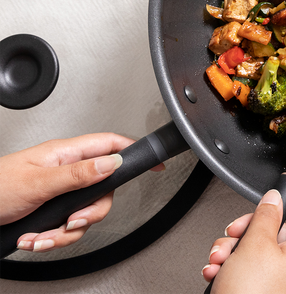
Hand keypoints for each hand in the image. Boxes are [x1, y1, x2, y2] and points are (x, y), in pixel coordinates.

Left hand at [0, 133, 140, 251]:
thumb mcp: (39, 182)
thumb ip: (80, 173)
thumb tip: (114, 162)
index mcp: (65, 154)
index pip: (110, 145)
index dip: (134, 152)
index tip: (154, 163)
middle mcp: (66, 172)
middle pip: (103, 190)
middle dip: (89, 214)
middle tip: (72, 221)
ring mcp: (59, 192)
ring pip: (85, 214)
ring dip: (62, 233)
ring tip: (39, 236)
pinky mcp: (50, 210)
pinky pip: (66, 227)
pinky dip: (50, 239)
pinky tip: (33, 238)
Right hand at [202, 179, 285, 293]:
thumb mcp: (255, 245)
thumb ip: (265, 216)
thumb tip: (274, 199)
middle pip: (278, 230)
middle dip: (249, 228)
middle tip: (234, 231)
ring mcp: (285, 283)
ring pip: (259, 250)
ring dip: (235, 249)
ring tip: (220, 259)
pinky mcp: (269, 293)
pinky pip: (253, 270)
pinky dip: (234, 267)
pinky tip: (218, 273)